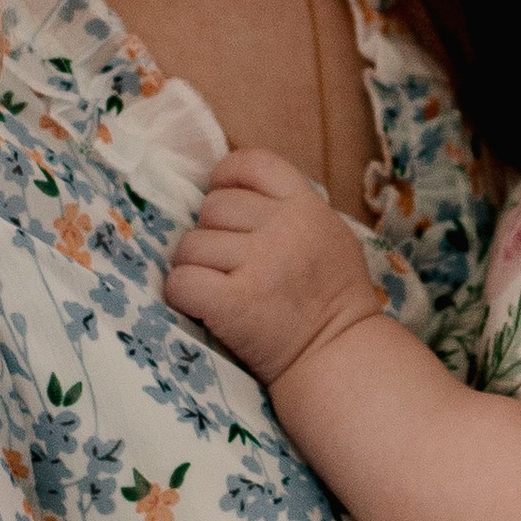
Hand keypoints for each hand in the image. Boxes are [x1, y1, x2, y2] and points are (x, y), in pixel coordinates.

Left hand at [164, 147, 384, 386]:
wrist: (339, 357)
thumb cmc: (332, 299)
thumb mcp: (329, 235)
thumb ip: (289, 210)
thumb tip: (229, 191)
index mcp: (308, 206)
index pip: (252, 163)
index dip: (226, 179)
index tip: (224, 204)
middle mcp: (285, 228)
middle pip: (213, 206)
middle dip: (211, 234)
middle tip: (228, 264)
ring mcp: (259, 264)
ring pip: (190, 245)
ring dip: (195, 267)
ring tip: (220, 288)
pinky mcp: (234, 303)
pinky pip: (180, 282)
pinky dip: (182, 295)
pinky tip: (202, 306)